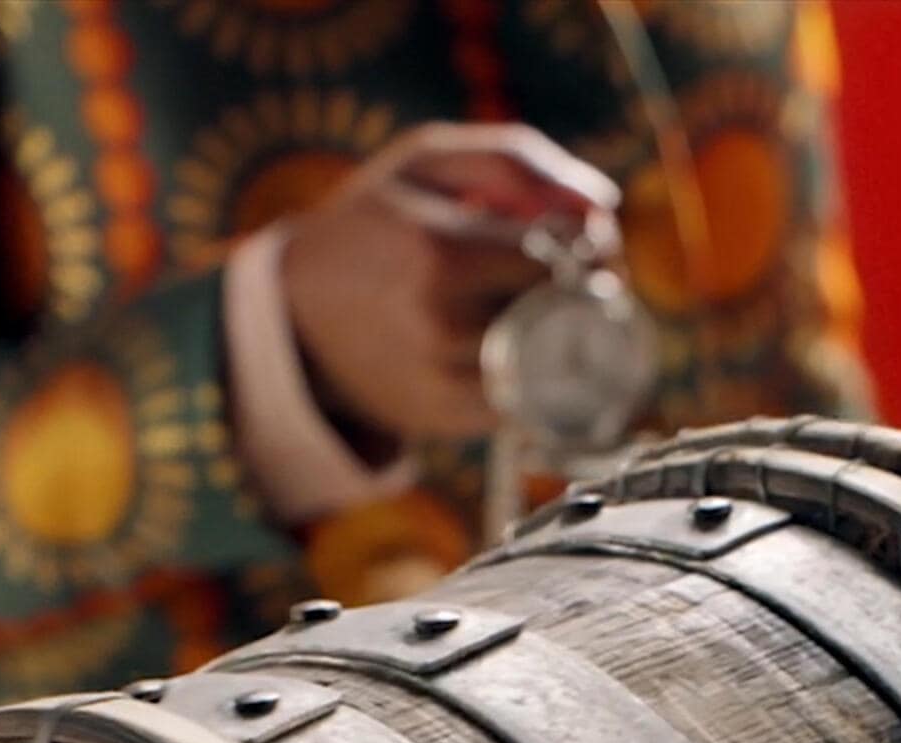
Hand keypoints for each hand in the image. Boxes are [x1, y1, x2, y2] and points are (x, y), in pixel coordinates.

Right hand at [277, 122, 620, 447]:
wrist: (297, 313)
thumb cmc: (374, 223)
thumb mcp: (427, 162)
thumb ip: (515, 162)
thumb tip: (603, 204)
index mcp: (441, 252)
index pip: (563, 255)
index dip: (594, 247)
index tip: (591, 242)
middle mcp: (444, 324)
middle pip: (567, 312)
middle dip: (591, 291)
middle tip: (583, 277)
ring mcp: (446, 381)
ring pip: (555, 364)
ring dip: (574, 340)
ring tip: (553, 313)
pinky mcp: (449, 421)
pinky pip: (528, 403)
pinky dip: (540, 377)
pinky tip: (522, 350)